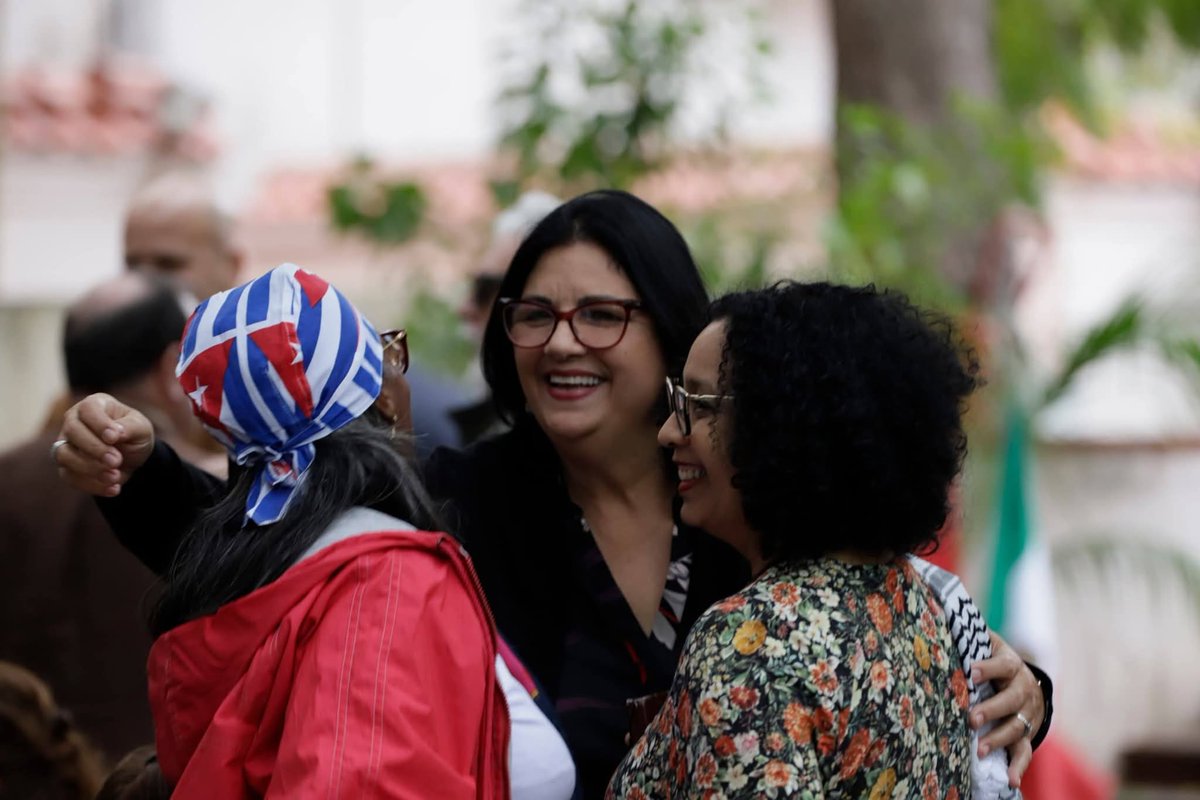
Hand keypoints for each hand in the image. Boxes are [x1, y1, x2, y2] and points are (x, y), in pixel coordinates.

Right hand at [54, 393, 154, 496]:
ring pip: (64, 455)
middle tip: (116, 460)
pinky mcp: (66, 466)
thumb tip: (115, 433)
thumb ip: (130, 427)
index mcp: (94, 405)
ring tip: (115, 476)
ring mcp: (66, 444)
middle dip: (95, 448)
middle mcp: (74, 421)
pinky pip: (69, 476)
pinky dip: (92, 485)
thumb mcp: (141, 427)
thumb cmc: (134, 434)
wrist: (133, 457)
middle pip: (72, 431)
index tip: (114, 437)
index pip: (88, 409)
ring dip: (90, 468)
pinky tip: (114, 488)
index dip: (99, 423)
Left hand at [969, 630, 1045, 787]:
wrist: (1028, 680)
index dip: (988, 667)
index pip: (1002, 664)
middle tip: (971, 718)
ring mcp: (1028, 714)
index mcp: (1011, 665)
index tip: (970, 671)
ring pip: (1017, 728)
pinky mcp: (1028, 734)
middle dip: (992, 709)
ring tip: (980, 749)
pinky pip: (1025, 752)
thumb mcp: (987, 643)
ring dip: (999, 739)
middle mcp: (1023, 690)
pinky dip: (1019, 767)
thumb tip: (938, 607)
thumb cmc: (994, 660)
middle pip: (1011, 701)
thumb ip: (968, 632)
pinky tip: (1010, 780)